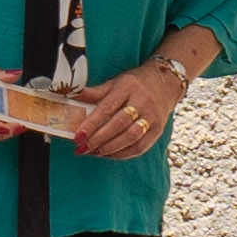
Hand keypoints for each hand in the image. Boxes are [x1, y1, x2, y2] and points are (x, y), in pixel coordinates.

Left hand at [67, 60, 185, 160]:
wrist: (166, 83)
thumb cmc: (135, 84)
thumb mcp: (115, 82)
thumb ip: (94, 92)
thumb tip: (70, 95)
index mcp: (128, 87)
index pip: (107, 108)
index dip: (91, 124)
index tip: (78, 137)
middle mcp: (142, 101)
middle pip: (119, 124)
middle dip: (98, 139)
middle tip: (82, 148)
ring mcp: (152, 117)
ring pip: (130, 137)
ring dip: (109, 148)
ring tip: (93, 152)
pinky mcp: (158, 130)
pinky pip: (140, 146)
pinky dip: (123, 154)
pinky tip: (108, 154)